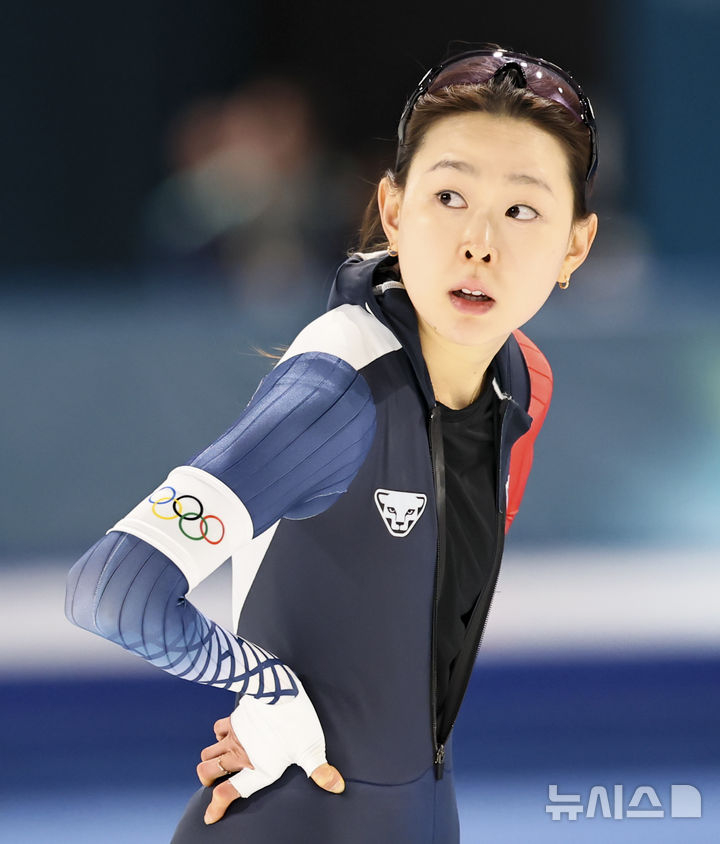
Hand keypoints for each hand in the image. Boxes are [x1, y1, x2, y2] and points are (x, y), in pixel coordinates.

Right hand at [198, 690, 344, 824]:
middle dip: (208, 780)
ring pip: (208, 753)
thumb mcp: (311, 748)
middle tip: (213, 783)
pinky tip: (227, 734)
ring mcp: (234, 735)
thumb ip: (320, 770)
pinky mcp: (234, 717)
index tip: (209, 817)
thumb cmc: (295, 721)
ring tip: (218, 763)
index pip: (228, 792)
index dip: (216, 807)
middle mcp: (240, 754)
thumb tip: (337, 787)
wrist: (279, 689)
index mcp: (257, 768)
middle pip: (208, 772)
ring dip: (210, 759)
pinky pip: (217, 730)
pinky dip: (218, 735)